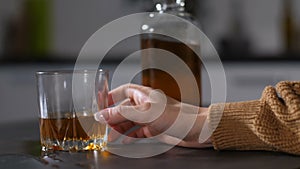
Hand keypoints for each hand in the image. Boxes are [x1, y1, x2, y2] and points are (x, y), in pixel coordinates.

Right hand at [94, 84, 211, 147]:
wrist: (196, 129)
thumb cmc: (175, 116)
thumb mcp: (145, 113)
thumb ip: (122, 113)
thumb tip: (102, 114)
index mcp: (143, 95)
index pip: (123, 91)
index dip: (111, 96)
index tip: (100, 104)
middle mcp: (146, 105)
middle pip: (124, 109)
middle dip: (113, 118)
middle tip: (102, 128)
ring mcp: (150, 117)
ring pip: (130, 122)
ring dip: (119, 129)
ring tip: (110, 138)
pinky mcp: (155, 129)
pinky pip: (138, 132)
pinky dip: (130, 136)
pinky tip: (124, 141)